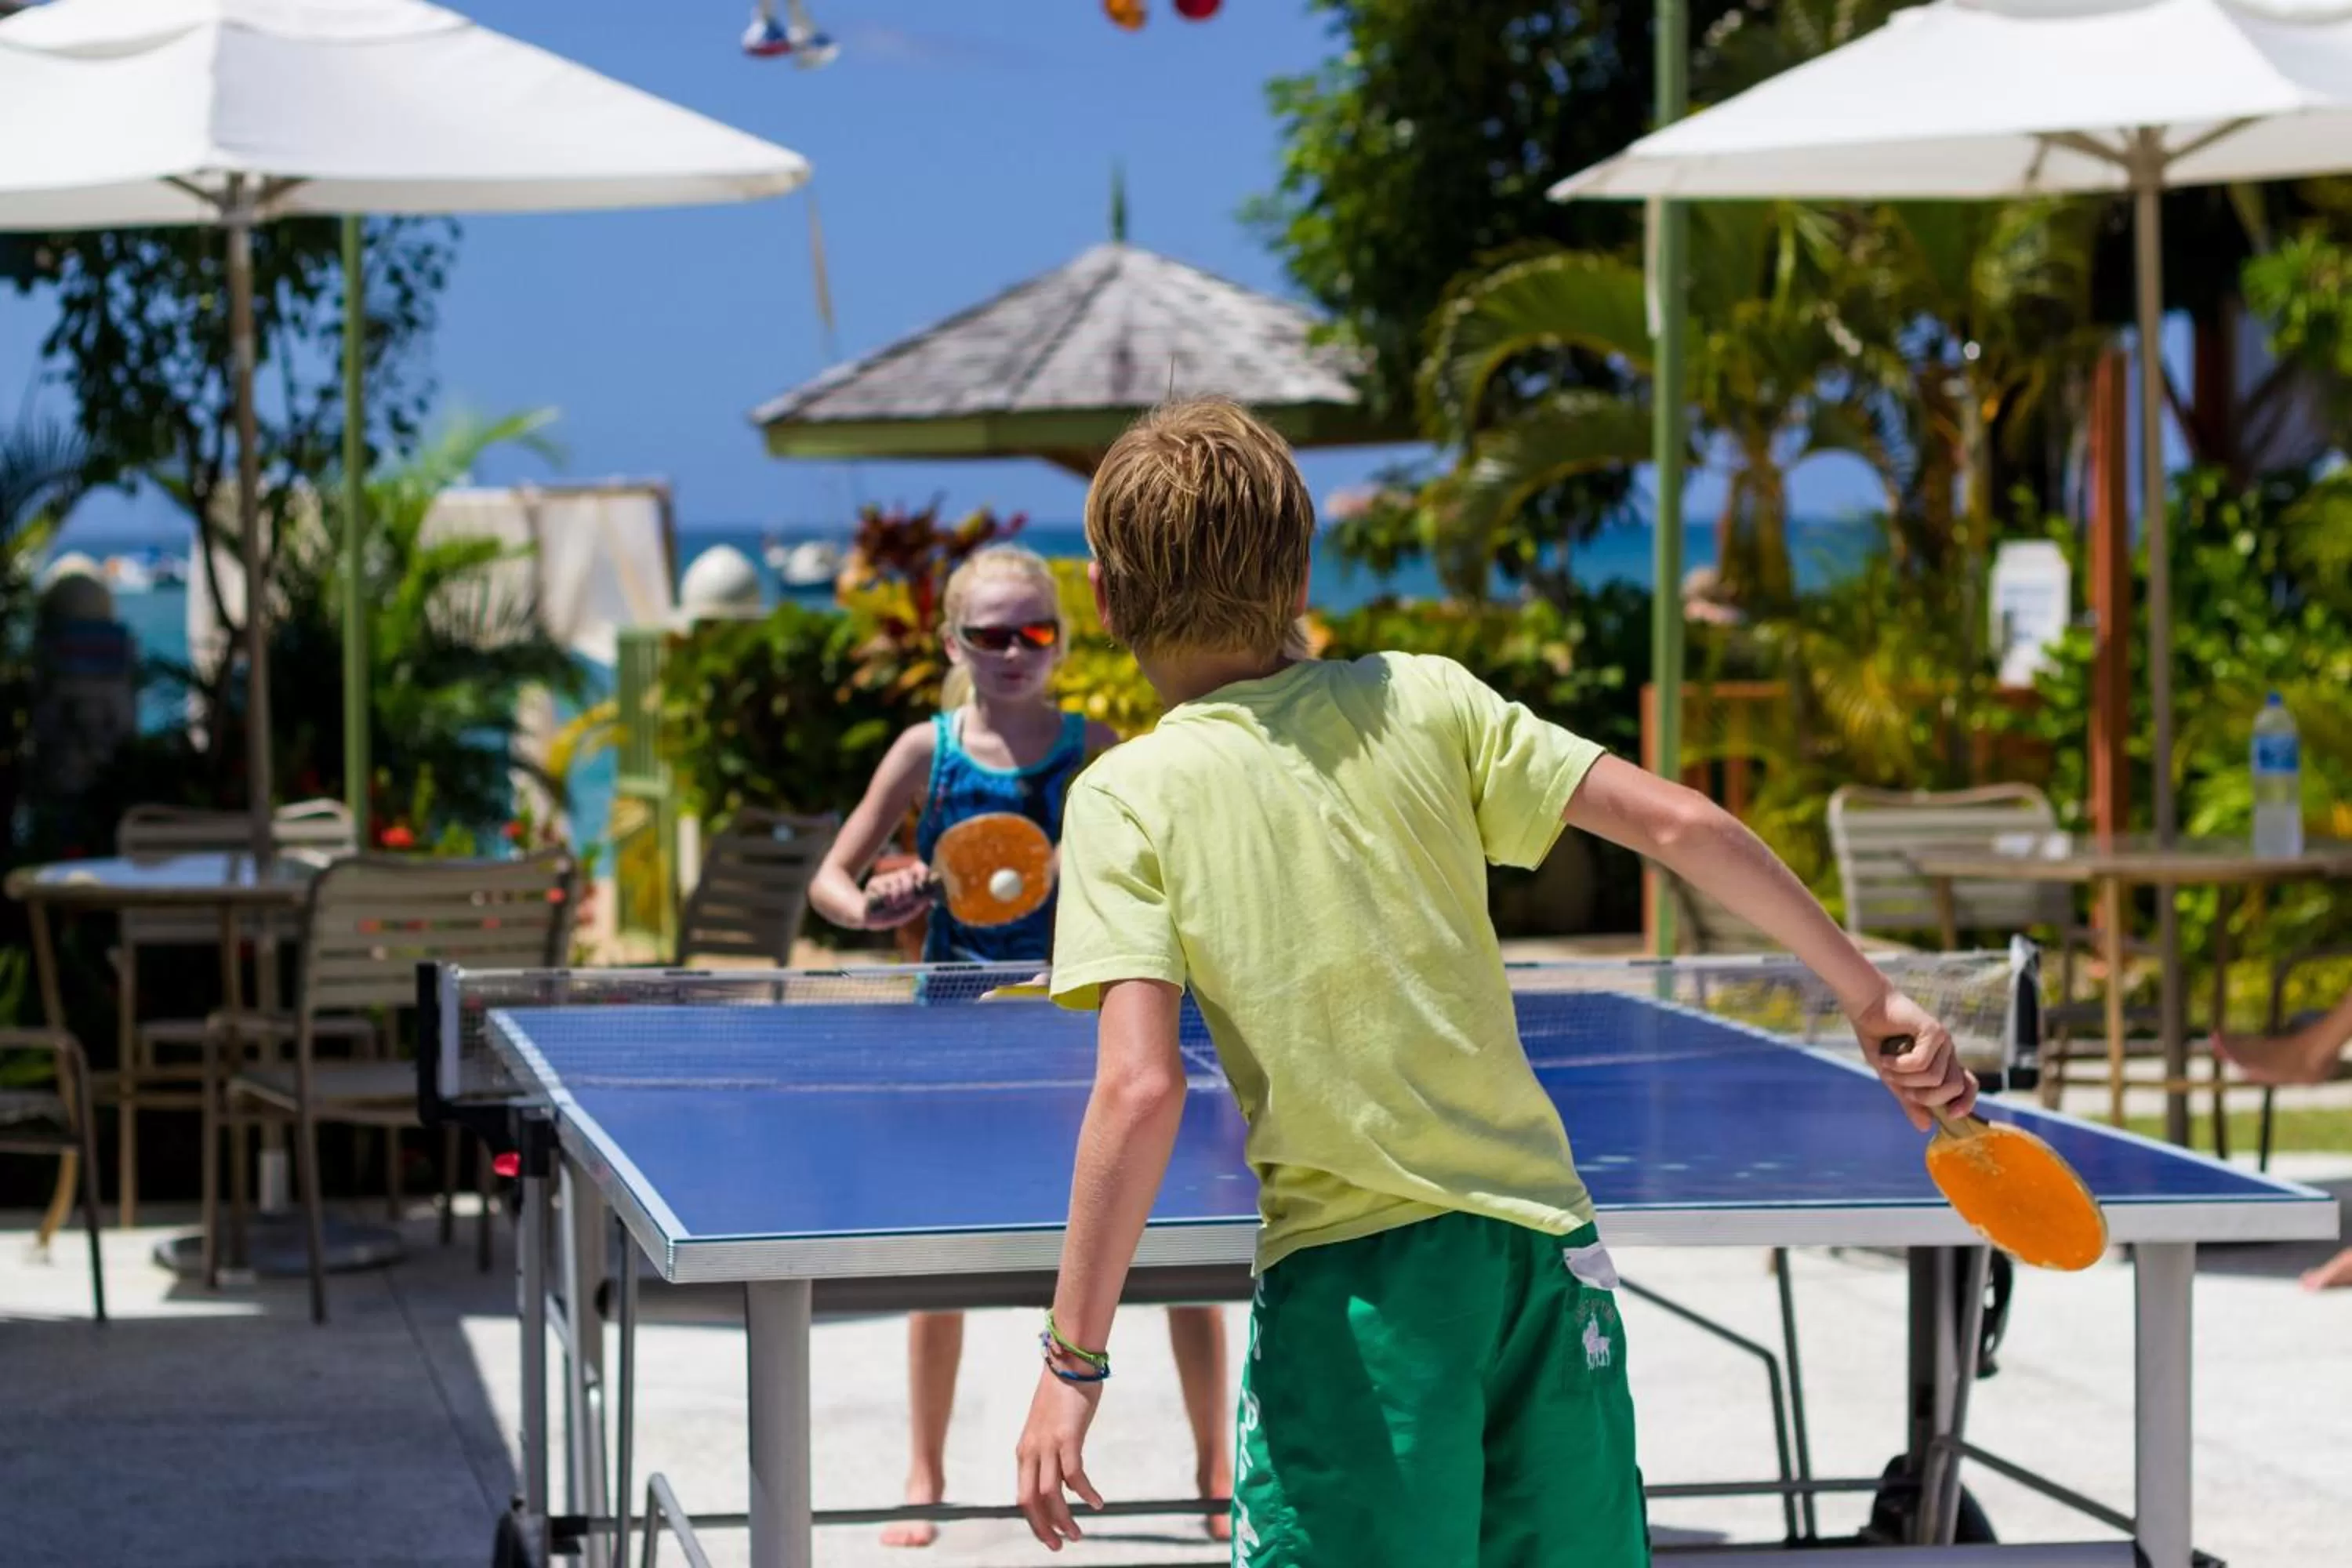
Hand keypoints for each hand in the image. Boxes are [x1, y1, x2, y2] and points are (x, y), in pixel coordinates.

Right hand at [862, 863, 931, 927]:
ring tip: (893, 906)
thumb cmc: (890, 916)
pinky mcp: (874, 882)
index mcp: (910, 883)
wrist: (869, 918)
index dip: (922, 872)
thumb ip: (919, 903)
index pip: (920, 868)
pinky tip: (883, 904)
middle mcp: (899, 878)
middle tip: (905, 901)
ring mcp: (886, 879)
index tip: (922, 882)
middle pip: (907, 874)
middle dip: (908, 890)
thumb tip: (932, 896)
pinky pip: (884, 887)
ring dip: (897, 896)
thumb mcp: (908, 912)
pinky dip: (886, 899)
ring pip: (896, 880)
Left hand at [1015, 1366, 1104, 1548]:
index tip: (1048, 1537)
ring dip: (1063, 1519)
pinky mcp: (1067, 1436)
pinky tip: (1097, 1503)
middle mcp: (1031, 1451)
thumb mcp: (1050, 1430)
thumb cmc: (1063, 1396)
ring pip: (1049, 1494)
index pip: (1022, 1496)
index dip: (1034, 1521)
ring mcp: (1047, 1444)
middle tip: (1059, 1546)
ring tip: (1078, 1534)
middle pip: (1029, 1501)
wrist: (1069, 1363)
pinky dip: (1085, 1493)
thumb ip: (1052, 1456)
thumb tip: (1066, 1483)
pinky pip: (1074, 1474)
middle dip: (1043, 1528)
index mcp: (1024, 1451)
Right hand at [1850, 988, 1977, 1131]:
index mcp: (1942, 1063)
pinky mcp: (1934, 1030)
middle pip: (1954, 1087)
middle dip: (1926, 1097)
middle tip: (1902, 1088)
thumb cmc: (1879, 1040)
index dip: (1966, 1102)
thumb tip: (1927, 1127)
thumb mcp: (1894, 1078)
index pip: (1968, 1085)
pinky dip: (1900, 1065)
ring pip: (1935, 1078)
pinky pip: (1922, 1062)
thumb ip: (1910, 1100)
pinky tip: (1886, 1056)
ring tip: (1887, 1066)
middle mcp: (1947, 1052)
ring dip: (1905, 1079)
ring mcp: (1943, 1041)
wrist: (1867, 1008)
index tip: (1952, 1115)